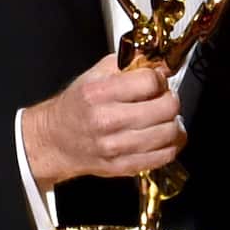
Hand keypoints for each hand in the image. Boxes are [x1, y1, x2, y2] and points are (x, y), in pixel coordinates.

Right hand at [22, 52, 184, 188]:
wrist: (55, 141)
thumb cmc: (77, 106)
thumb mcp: (96, 74)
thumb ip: (129, 63)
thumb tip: (162, 63)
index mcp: (100, 93)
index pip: (150, 81)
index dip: (160, 78)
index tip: (157, 80)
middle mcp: (108, 121)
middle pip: (166, 108)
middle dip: (170, 99)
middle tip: (163, 98)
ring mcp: (117, 147)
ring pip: (170, 133)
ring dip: (174, 122)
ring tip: (164, 117)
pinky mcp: (124, 167)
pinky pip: (164, 156)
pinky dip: (171, 144)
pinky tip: (163, 135)